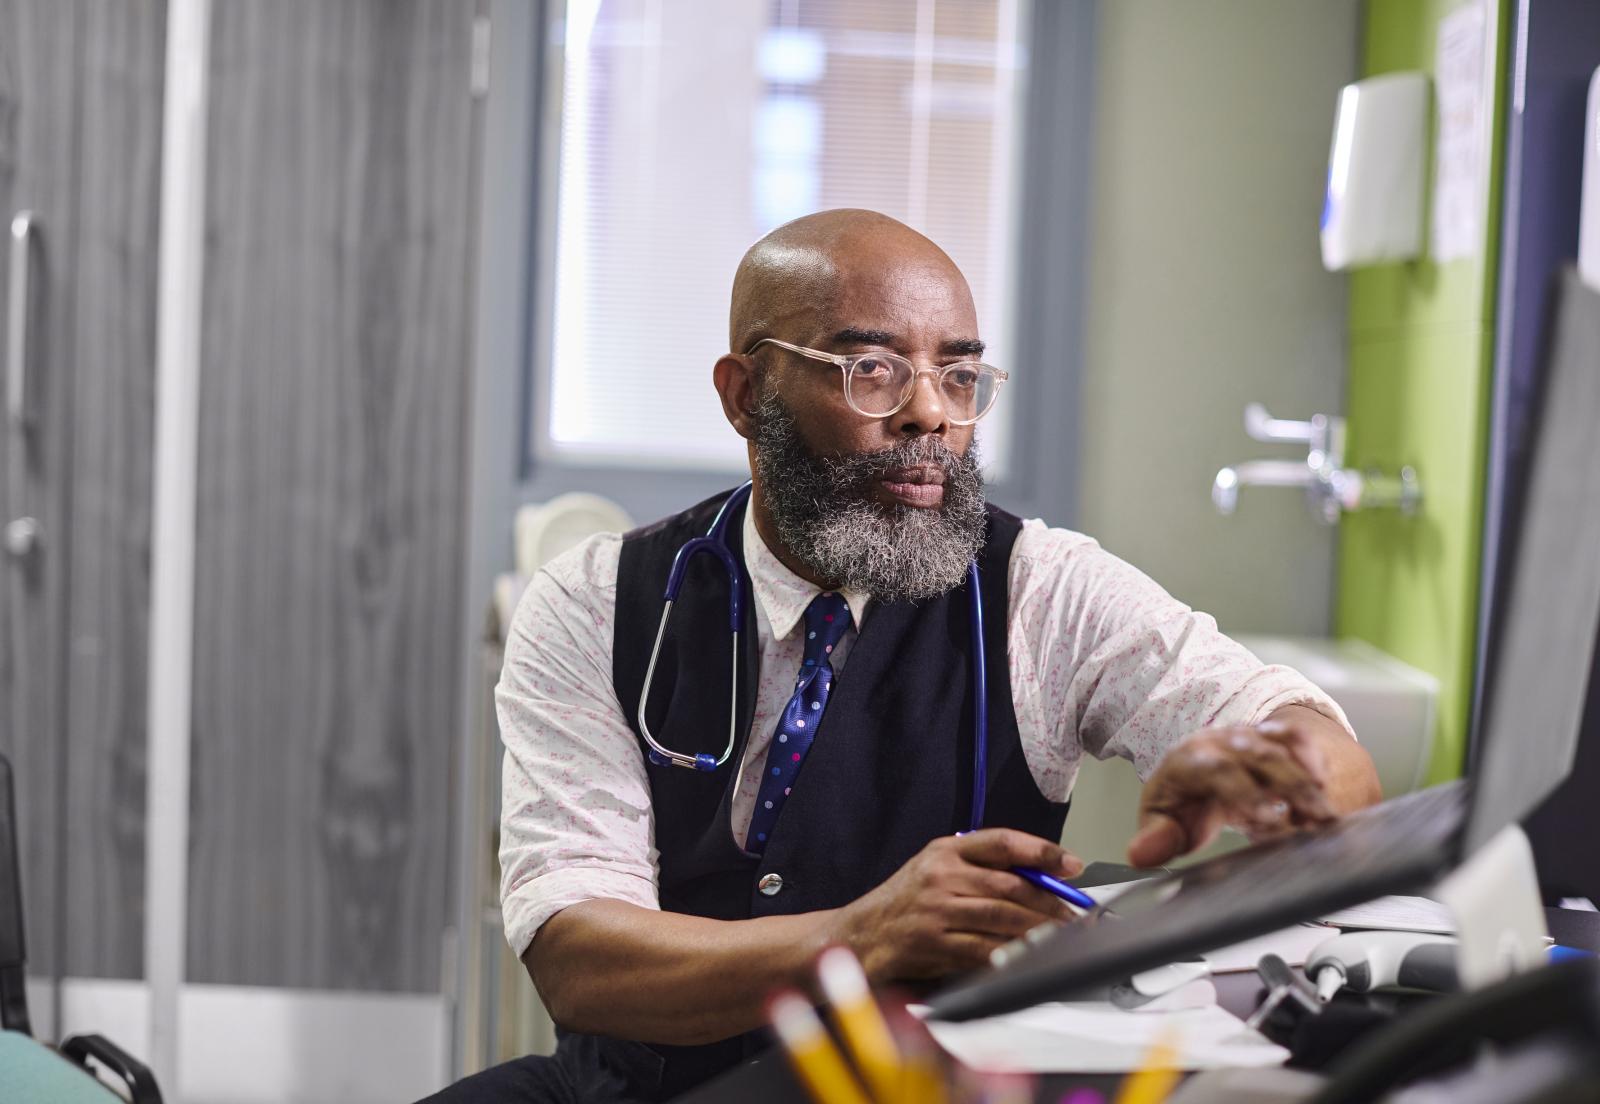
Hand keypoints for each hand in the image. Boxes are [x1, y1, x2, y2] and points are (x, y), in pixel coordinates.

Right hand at [834, 828, 1084, 982]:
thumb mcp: (937, 869)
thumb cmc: (906, 902)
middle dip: (1049, 902)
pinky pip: (982, 948)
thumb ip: (979, 867)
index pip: (1001, 842)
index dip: (1042, 851)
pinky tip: (1027, 956)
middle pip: (1009, 884)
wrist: (861, 933)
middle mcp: (941, 874)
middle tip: (1073, 915)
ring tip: (1059, 937)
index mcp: (945, 850)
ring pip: (1001, 917)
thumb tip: (1040, 875)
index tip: (1071, 864)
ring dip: (1037, 929)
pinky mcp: (933, 942)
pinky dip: (1009, 953)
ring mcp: (936, 909)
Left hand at [1127, 720, 1338, 867]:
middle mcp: (1221, 742)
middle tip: (1314, 821)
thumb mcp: (1163, 821)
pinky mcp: (1271, 737)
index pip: (1218, 770)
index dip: (1243, 791)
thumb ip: (1156, 838)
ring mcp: (1248, 737)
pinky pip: (1297, 739)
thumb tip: (1140, 855)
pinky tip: (1326, 789)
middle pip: (1260, 758)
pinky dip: (1314, 760)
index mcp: (1190, 760)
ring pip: (1283, 750)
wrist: (1196, 765)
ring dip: (1307, 782)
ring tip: (1326, 816)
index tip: (1265, 817)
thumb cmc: (1183, 799)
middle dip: (1289, 789)